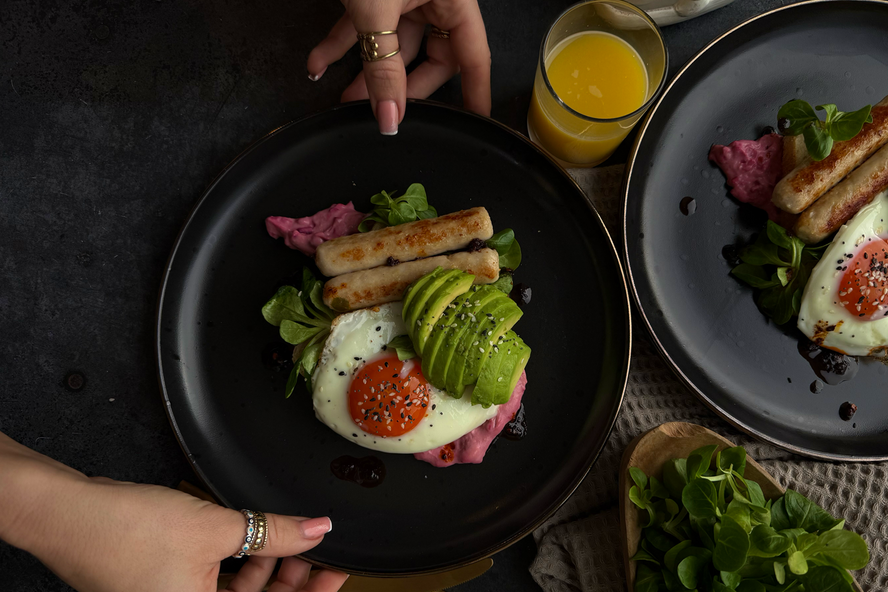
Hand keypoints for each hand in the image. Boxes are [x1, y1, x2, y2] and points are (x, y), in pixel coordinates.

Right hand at [0, 433, 346, 591]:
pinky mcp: (171, 584)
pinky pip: (219, 580)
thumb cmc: (126, 532)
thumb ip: (275, 533)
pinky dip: (242, 560)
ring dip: (270, 565)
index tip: (335, 571)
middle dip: (293, 577)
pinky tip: (259, 536)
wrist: (73, 515)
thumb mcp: (216, 528)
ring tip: (294, 537)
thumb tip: (317, 529)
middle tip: (318, 550)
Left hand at [308, 0, 491, 134]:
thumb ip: (383, 68)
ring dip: (366, 72)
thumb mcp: (377, 11)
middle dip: (401, 87)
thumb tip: (390, 114)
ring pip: (392, 45)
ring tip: (345, 97)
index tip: (474, 122)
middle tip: (387, 112)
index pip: (473, 56)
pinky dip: (341, 45)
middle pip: (430, 56)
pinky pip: (363, 26)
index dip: (475, 92)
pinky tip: (319, 64)